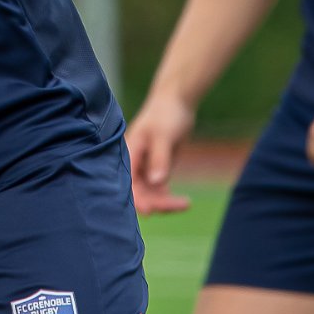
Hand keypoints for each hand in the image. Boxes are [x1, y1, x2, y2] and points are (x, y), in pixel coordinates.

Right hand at [125, 93, 195, 214]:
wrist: (177, 103)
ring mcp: (145, 167)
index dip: (137, 198)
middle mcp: (134, 163)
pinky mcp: (156, 168)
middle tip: (181, 205)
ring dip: (165, 203)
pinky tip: (183, 201)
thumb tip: (156, 182)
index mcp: (129, 154)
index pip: (127, 182)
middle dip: (156, 203)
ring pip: (149, 194)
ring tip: (186, 204)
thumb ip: (159, 158)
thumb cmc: (166, 114)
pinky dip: (168, 198)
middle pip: (139, 192)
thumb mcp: (163, 135)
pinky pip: (158, 190)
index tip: (152, 210)